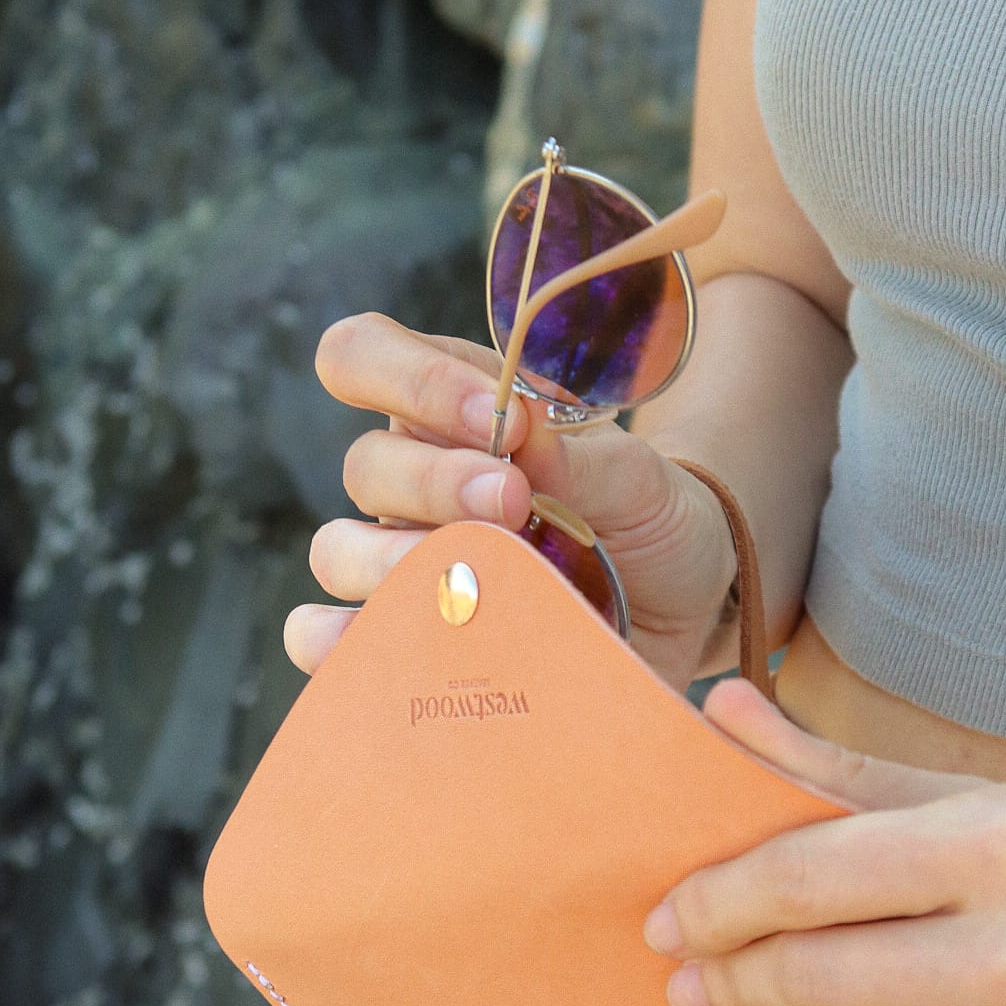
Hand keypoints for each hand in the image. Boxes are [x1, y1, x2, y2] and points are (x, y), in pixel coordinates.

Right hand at [283, 313, 738, 689]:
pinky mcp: (404, 642)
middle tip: (514, 501)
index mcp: (448, 410)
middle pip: (365, 465)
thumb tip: (519, 431)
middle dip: (436, 481)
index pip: (364, 356)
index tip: (502, 419)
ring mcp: (399, 563)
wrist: (682, 609)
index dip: (411, 379)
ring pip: (337, 550)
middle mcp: (410, 482)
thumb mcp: (638, 478)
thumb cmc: (648, 519)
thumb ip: (581, 456)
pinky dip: (341, 644)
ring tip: (471, 583)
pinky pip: (324, 638)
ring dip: (395, 562)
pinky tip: (397, 649)